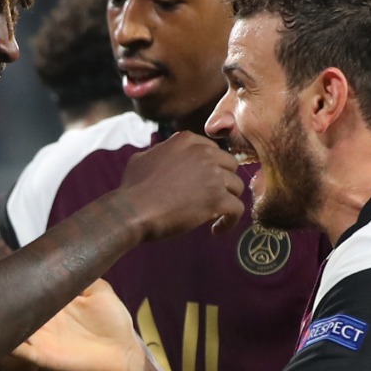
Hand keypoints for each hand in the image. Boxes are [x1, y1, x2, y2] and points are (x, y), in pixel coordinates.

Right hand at [12, 279, 145, 370]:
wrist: (124, 355)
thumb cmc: (114, 321)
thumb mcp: (98, 289)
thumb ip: (81, 272)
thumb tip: (65, 253)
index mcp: (52, 303)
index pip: (26, 287)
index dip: (9, 275)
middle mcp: (41, 319)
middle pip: (12, 306)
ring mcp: (39, 338)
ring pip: (10, 326)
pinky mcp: (41, 356)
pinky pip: (17, 349)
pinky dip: (6, 341)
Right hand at [117, 131, 244, 241]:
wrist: (133, 210)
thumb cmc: (133, 187)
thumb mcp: (142, 158)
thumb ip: (160, 151)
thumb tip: (161, 152)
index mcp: (187, 141)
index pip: (213, 150)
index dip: (210, 168)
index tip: (204, 182)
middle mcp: (204, 153)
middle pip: (230, 165)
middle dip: (223, 182)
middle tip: (212, 197)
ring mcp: (213, 175)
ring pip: (237, 186)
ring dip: (227, 200)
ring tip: (215, 215)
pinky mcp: (218, 199)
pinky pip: (237, 209)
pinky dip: (230, 221)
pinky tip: (216, 229)